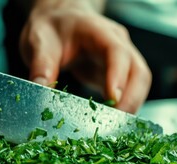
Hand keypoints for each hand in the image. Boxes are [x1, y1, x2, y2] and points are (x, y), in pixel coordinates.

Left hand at [19, 0, 150, 112]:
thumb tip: (41, 88)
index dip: (118, 75)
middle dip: (130, 100)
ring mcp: (120, 61)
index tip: (112, 98)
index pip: (117, 52)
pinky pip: (127, 92)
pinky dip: (122, 109)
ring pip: (138, 84)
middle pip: (138, 72)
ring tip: (112, 129)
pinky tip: (109, 123)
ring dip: (129, 107)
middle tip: (113, 124)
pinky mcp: (115, 75)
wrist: (58, 21)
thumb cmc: (52, 27)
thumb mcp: (39, 40)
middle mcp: (117, 45)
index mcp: (99, 32)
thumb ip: (41, 63)